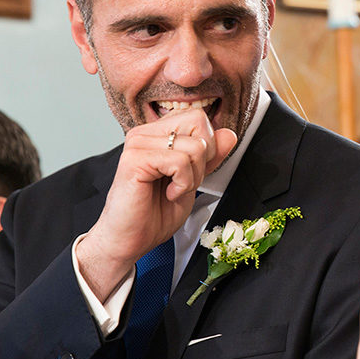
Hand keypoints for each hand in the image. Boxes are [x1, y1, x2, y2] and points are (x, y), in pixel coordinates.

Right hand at [76, 109, 236, 300]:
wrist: (129, 241)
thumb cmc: (154, 213)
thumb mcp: (194, 180)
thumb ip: (211, 157)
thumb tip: (229, 134)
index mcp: (158, 133)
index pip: (199, 118)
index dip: (208, 146)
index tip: (192, 172)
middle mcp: (146, 133)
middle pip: (199, 122)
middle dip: (204, 157)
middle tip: (184, 181)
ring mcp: (139, 143)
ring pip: (195, 145)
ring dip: (194, 176)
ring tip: (174, 190)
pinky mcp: (135, 159)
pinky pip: (180, 161)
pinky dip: (183, 183)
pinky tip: (169, 194)